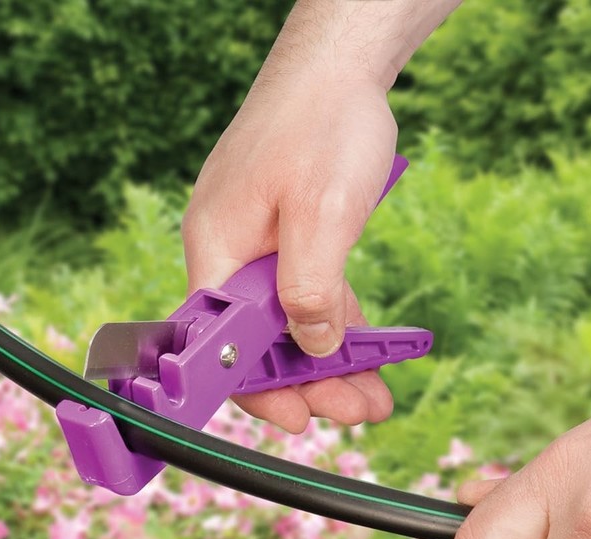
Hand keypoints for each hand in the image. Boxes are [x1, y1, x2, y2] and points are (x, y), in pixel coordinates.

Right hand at [182, 0, 460, 433]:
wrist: (339, 65)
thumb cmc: (322, 126)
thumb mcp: (321, 215)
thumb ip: (310, 289)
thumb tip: (312, 347)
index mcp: (217, 253)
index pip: (222, 347)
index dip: (258, 388)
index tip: (299, 420)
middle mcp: (230, 258)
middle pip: (260, 344)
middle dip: (309, 384)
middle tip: (358, 411)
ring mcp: (259, 249)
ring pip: (289, 325)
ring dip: (331, 363)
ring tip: (374, 397)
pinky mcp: (288, 239)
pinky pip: (309, 296)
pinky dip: (338, 325)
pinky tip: (368, 351)